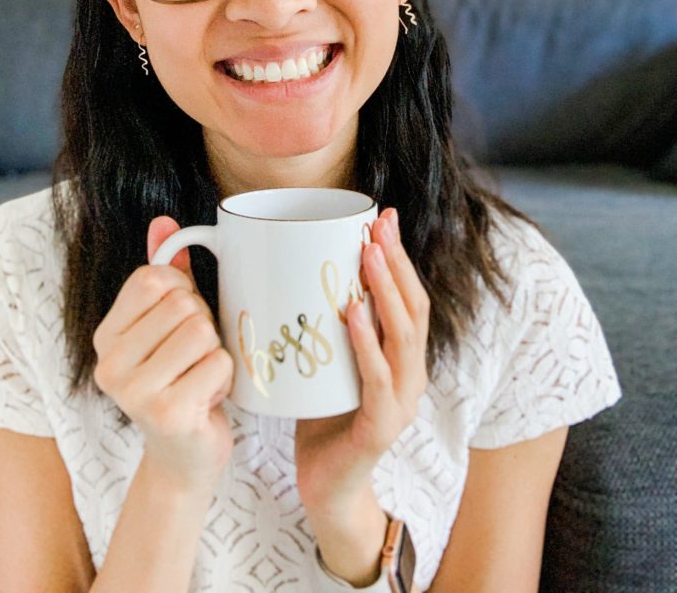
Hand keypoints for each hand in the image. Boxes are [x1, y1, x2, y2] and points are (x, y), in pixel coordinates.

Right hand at [92, 216, 234, 496]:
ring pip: (202, 330)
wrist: (184, 457)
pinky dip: (225, 377)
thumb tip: (164, 221)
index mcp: (105, 335)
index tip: (182, 318)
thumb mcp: (169, 323)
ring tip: (200, 376)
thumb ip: (165, 272)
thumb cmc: (181, 378)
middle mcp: (108, 363)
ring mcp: (134, 392)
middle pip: (182, 303)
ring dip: (215, 352)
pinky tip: (207, 398)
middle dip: (203, 324)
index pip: (152, 277)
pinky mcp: (167, 414)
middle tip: (194, 356)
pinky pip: (219, 363)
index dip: (182, 289)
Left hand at [295, 208, 428, 579]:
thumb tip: (290, 266)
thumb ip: (322, 321)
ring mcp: (401, 402)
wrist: (326, 489)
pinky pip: (378, 378)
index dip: (399, 256)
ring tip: (367, 255)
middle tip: (376, 226)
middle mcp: (411, 375)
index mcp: (402, 356)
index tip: (381, 216)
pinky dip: (368, 342)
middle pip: (414, 308)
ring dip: (386, 291)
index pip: (410, 296)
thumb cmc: (321, 417)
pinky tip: (353, 313)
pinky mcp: (382, 427)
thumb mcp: (326, 360)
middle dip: (396, 262)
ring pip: (404, 337)